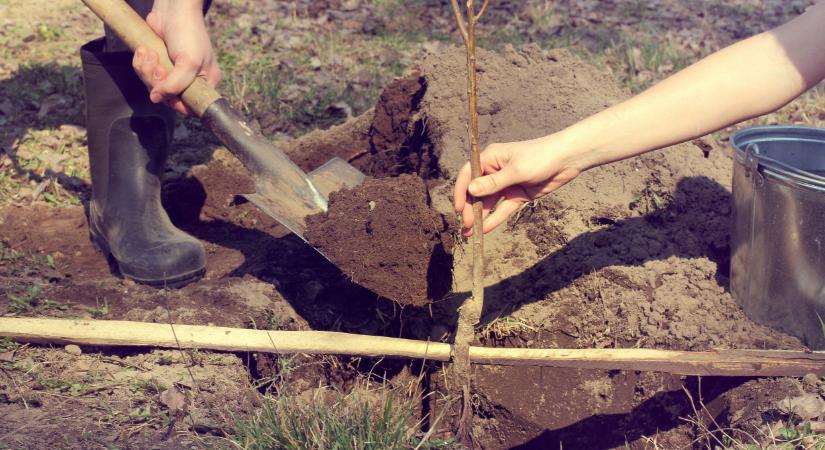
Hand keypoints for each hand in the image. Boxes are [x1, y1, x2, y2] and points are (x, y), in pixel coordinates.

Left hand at [131, 0, 219, 114]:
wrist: (174, 8)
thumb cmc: (189, 34)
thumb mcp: (189, 62)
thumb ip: (175, 85)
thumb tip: (156, 98)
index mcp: (205, 83)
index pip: (189, 107)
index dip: (175, 102)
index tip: (167, 90)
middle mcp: (190, 80)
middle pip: (167, 97)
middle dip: (157, 81)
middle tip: (158, 65)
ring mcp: (173, 71)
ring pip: (153, 85)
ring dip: (146, 71)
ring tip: (150, 53)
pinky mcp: (158, 62)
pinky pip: (144, 73)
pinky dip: (141, 63)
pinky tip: (144, 51)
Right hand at [453, 135, 583, 235]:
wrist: (567, 160)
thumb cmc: (540, 157)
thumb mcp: (516, 170)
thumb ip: (493, 183)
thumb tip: (470, 190)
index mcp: (490, 158)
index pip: (469, 174)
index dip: (461, 191)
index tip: (458, 208)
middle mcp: (495, 171)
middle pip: (477, 191)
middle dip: (470, 208)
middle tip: (466, 225)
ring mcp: (506, 184)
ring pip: (488, 203)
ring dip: (480, 216)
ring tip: (470, 232)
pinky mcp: (517, 195)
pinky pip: (502, 209)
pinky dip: (495, 219)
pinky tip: (485, 230)